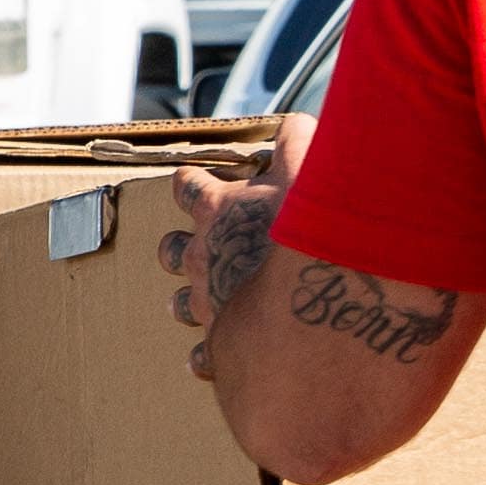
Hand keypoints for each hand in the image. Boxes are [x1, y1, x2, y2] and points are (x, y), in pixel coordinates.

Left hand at [162, 139, 288, 375]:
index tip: (191, 182)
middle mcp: (204, 255)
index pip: (189, 186)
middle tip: (192, 247)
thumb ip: (299, 141)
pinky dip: (209, 357)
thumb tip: (299, 122)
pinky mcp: (225, 345)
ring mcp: (211, 302)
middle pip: (173, 249)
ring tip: (189, 304)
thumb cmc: (305, 230)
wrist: (312, 299)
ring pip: (184, 303)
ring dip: (188, 301)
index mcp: (218, 209)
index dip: (191, 184)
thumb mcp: (306, 168)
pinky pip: (209, 356)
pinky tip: (209, 361)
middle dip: (180, 248)